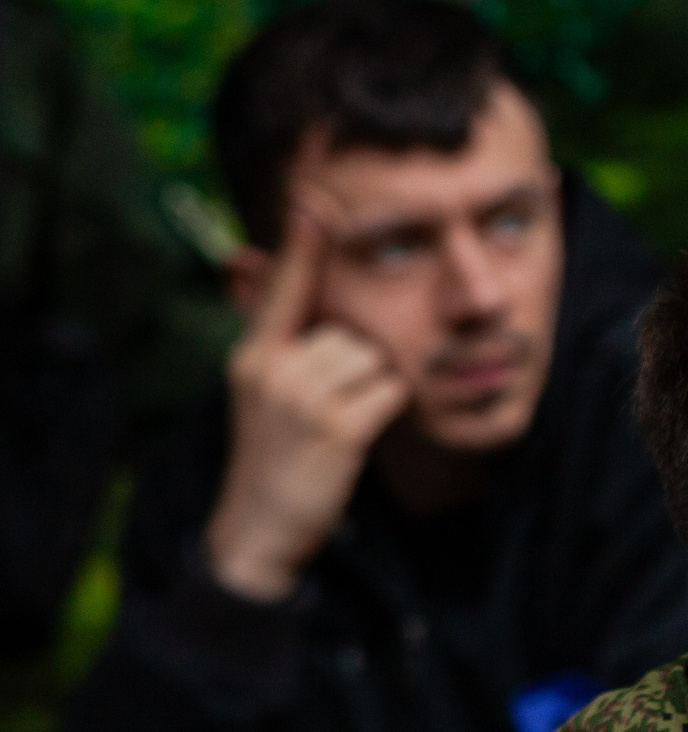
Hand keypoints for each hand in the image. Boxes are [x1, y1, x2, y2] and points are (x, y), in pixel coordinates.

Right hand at [205, 213, 408, 599]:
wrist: (257, 529)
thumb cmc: (276, 461)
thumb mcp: (265, 396)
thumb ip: (286, 350)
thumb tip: (315, 319)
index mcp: (253, 355)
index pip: (283, 291)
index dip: (302, 247)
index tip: (315, 201)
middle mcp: (272, 367)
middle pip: (352, 333)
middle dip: (362, 365)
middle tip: (335, 411)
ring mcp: (301, 396)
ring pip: (375, 360)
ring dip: (376, 390)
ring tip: (343, 426)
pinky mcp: (336, 426)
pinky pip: (390, 393)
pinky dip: (388, 412)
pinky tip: (359, 439)